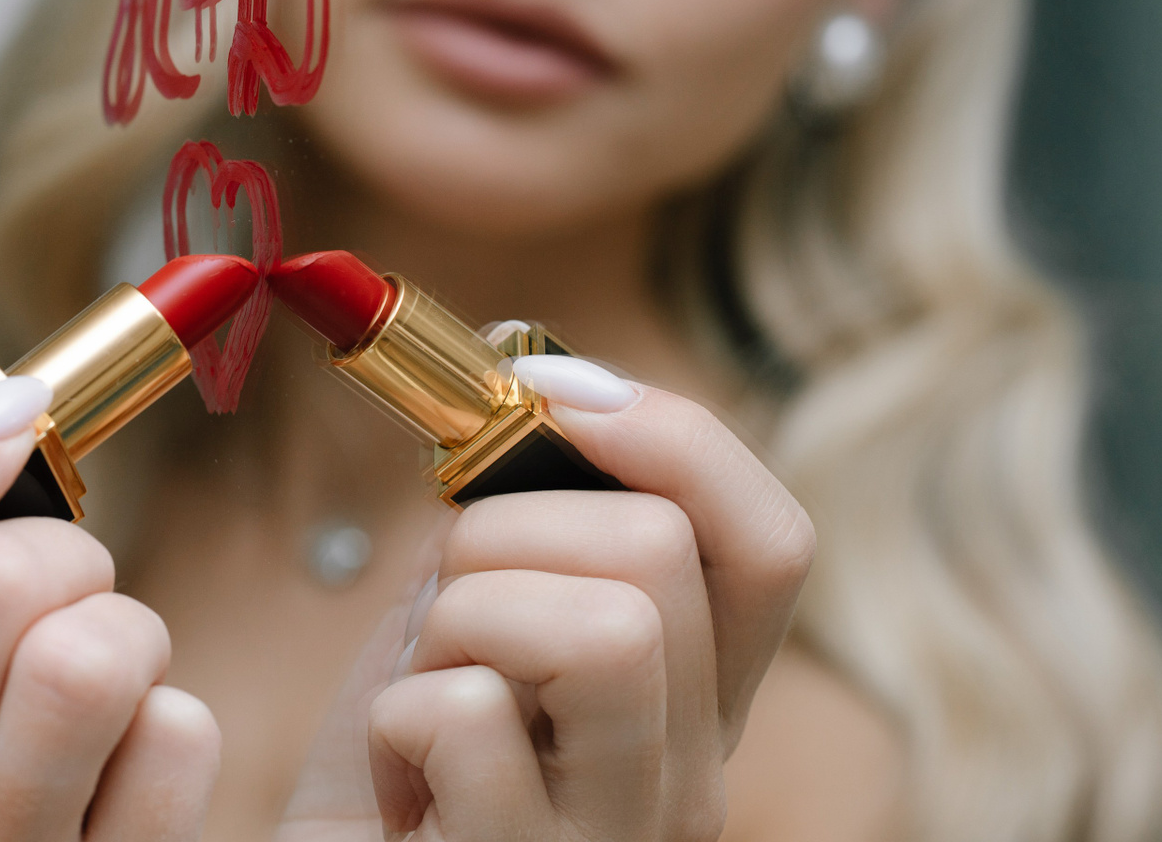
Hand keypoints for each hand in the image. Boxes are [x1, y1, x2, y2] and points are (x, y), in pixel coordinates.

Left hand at [366, 361, 813, 841]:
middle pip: (660, 555)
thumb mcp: (466, 628)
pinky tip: (395, 780)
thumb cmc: (390, 780)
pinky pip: (471, 719)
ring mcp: (618, 840)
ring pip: (611, 630)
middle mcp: (688, 778)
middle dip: (502, 529)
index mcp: (691, 700)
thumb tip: (520, 367)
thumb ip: (515, 528)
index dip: (671, 433)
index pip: (770, 542)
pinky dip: (397, 715)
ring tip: (426, 688)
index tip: (538, 390)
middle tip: (441, 608)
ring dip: (467, 618)